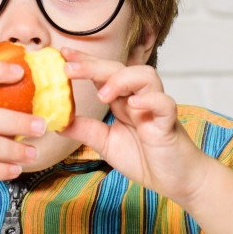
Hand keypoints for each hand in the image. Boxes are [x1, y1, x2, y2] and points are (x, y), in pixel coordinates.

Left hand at [60, 53, 214, 205]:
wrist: (176, 180)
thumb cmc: (145, 159)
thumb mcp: (105, 144)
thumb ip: (84, 130)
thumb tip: (56, 120)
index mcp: (122, 101)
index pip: (102, 74)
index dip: (84, 62)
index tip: (62, 53)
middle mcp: (138, 98)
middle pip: (118, 69)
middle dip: (93, 65)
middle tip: (69, 68)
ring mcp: (155, 108)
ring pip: (145, 76)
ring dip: (121, 80)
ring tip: (103, 95)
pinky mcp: (169, 122)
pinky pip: (164, 103)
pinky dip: (150, 100)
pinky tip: (134, 105)